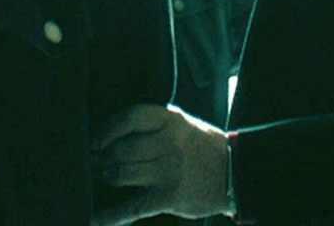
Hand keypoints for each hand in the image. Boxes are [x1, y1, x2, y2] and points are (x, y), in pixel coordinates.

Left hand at [90, 104, 229, 225]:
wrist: (236, 173)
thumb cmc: (207, 148)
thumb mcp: (185, 124)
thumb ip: (156, 125)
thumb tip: (117, 134)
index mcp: (171, 121)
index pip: (129, 118)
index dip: (107, 130)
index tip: (97, 139)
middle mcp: (168, 143)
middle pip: (121, 150)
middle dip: (103, 158)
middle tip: (97, 162)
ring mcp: (168, 171)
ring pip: (122, 175)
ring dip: (108, 177)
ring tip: (105, 177)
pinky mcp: (169, 197)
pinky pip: (132, 207)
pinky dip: (112, 215)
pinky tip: (98, 218)